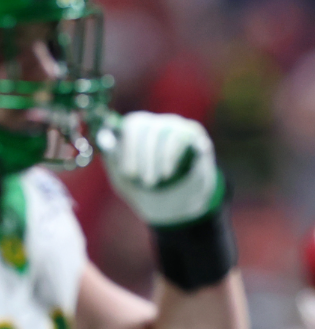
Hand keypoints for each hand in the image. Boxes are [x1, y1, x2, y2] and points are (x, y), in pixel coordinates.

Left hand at [101, 111, 222, 226]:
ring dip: (160, 158)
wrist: (178, 204)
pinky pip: (183, 138)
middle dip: (145, 157)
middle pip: (148, 128)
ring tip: (160, 180)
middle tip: (146, 182)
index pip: (132, 125)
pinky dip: (173, 156)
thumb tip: (104, 138)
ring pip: (166, 133)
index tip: (130, 173)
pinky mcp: (196, 136)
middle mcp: (157, 124)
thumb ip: (112, 159)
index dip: (130, 149)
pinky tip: (169, 172)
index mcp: (137, 130)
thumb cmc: (146, 188)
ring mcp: (178, 127)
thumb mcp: (123, 179)